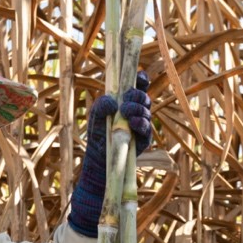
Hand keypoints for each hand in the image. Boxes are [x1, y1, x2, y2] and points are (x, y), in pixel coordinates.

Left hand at [67, 72, 152, 236]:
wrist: (99, 166)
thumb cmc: (97, 140)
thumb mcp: (95, 120)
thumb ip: (100, 106)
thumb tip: (111, 100)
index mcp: (125, 103)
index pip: (137, 87)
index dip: (141, 80)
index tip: (140, 76)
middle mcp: (135, 113)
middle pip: (144, 97)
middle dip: (138, 95)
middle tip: (127, 99)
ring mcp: (141, 126)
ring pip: (147, 111)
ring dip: (138, 108)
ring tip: (126, 112)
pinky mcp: (143, 140)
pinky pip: (147, 128)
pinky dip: (141, 123)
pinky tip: (133, 123)